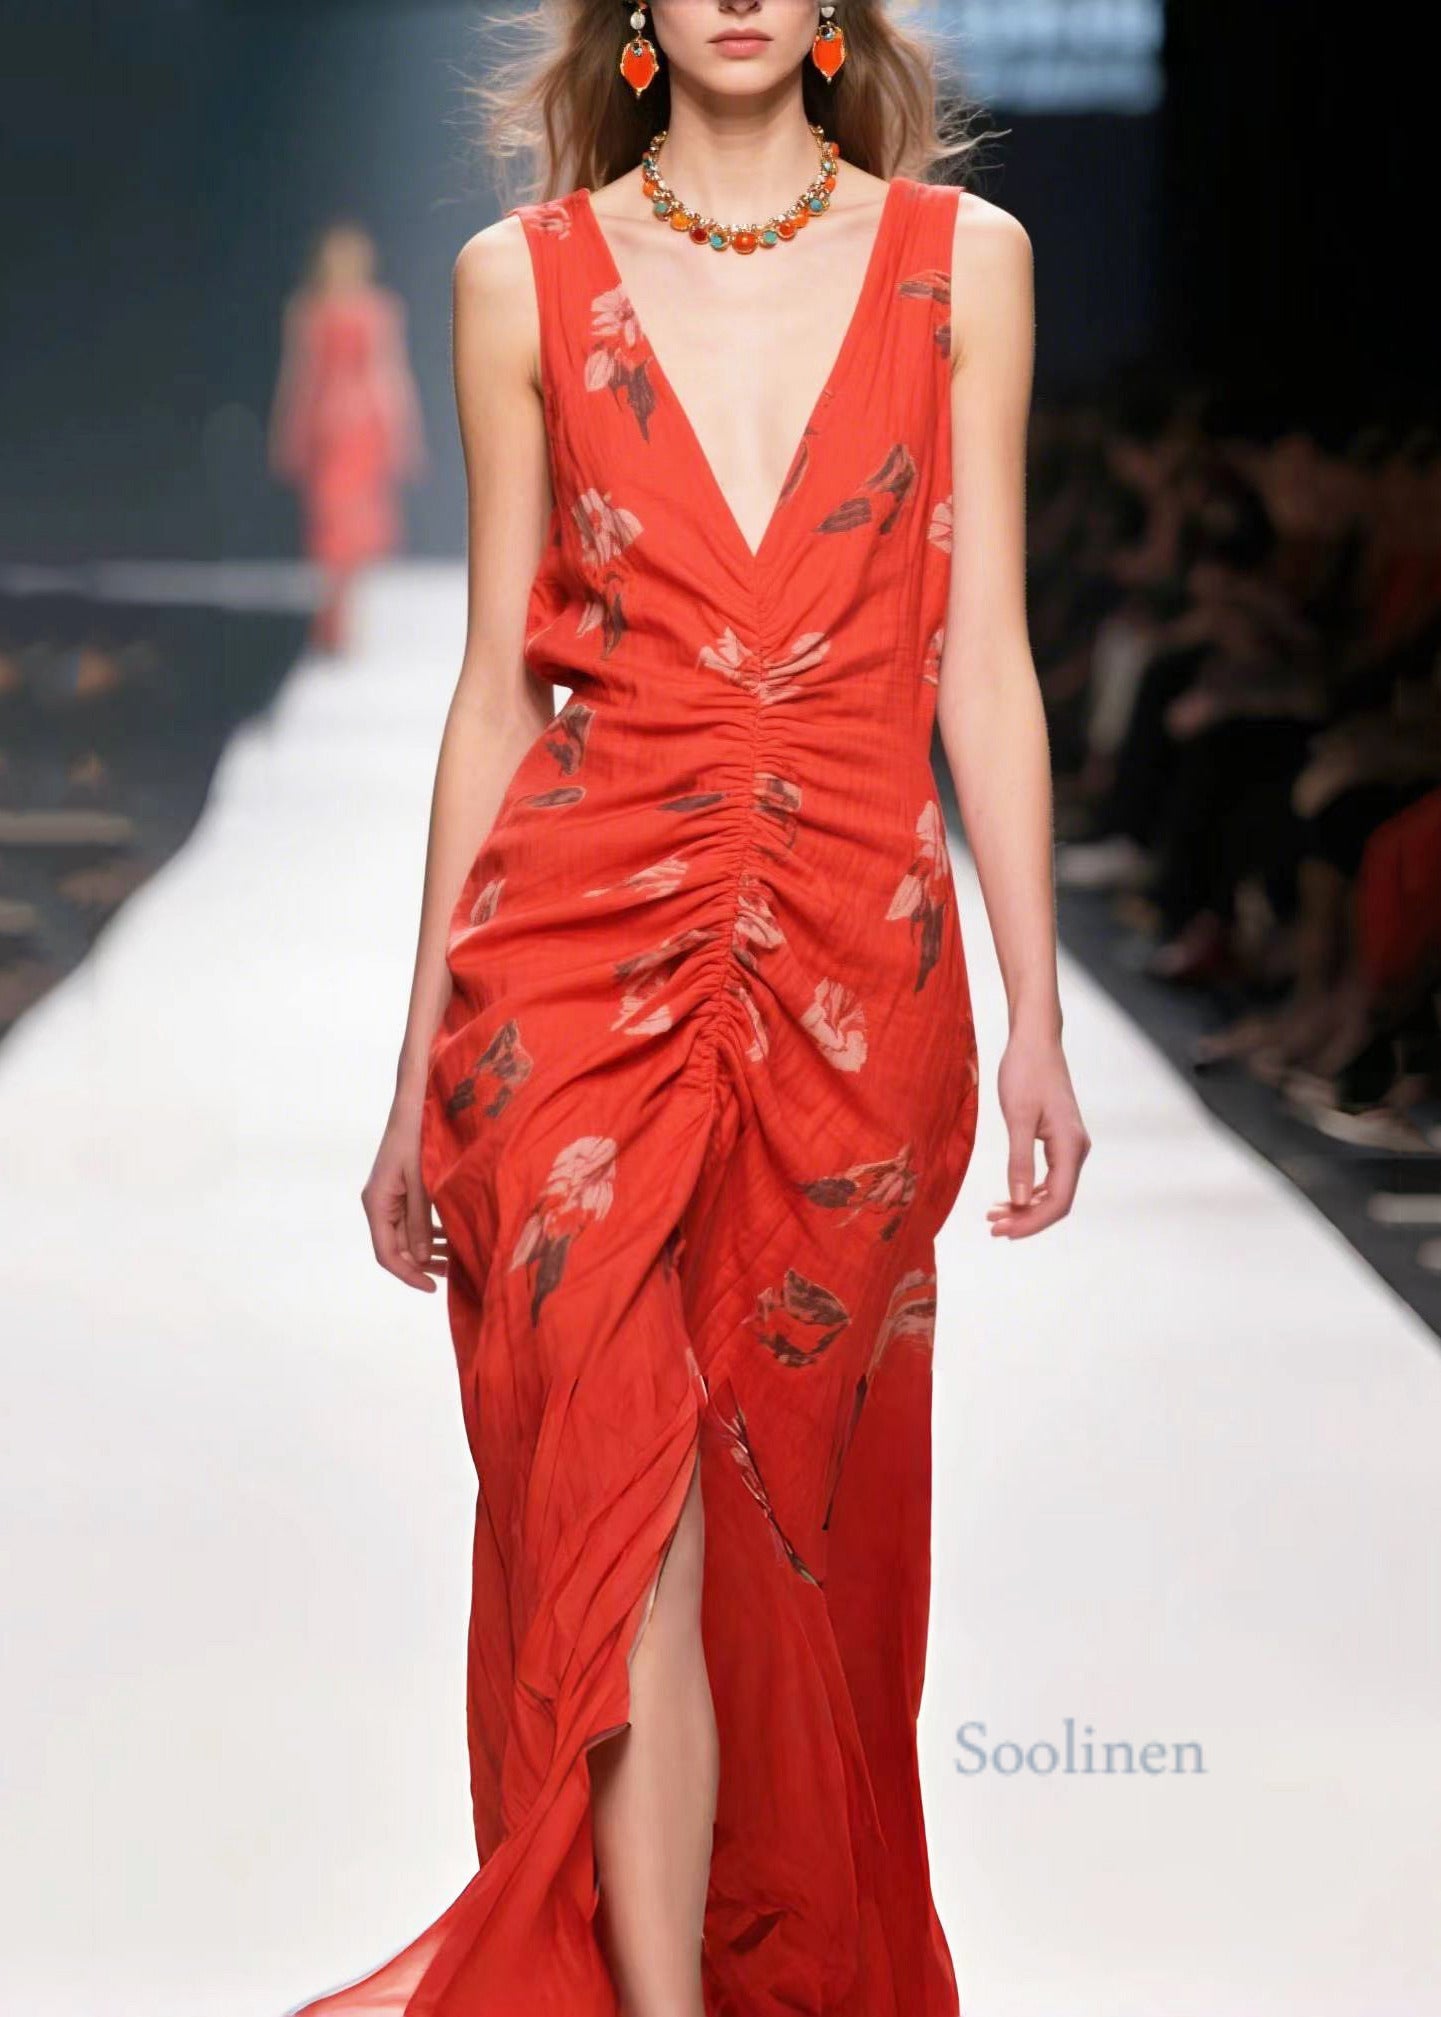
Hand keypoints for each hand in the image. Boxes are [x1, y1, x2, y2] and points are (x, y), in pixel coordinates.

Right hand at [361, 1091, 448, 1291]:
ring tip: (457, 1260)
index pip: (387, 1253)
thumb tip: (422, 1259)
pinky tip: (452, 1236)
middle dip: (423, 1265)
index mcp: (377, 1203)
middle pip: (395, 1247)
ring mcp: (388, 1196)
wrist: (413, 1104)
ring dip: (429, 1249)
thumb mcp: (422, 1181)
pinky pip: (411, 1220)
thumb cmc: (417, 1137)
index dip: (408, 1275)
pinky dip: (431, 1231)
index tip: (432, 1288)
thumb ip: (420, 1221)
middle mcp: (378, 1203)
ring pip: (405, 1235)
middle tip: (454, 1275)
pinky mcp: (400, 1189)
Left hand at [987, 1031, 1090, 1238]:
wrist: (1035, 1041)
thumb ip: (1020, 1161)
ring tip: (994, 1216)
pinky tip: (1008, 1197)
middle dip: (1026, 1219)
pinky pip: (1049, 1177)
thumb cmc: (1025, 1072)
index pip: (1058, 1201)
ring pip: (1053, 1191)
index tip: (1002, 1231)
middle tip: (992, 1227)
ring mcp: (1070, 1145)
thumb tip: (1021, 1202)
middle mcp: (1076, 1149)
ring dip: (1026, 1207)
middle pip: (1057, 1201)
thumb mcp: (1018, 1117)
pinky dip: (1029, 1190)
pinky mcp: (1059, 1139)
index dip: (1032, 1223)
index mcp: (1071, 1146)